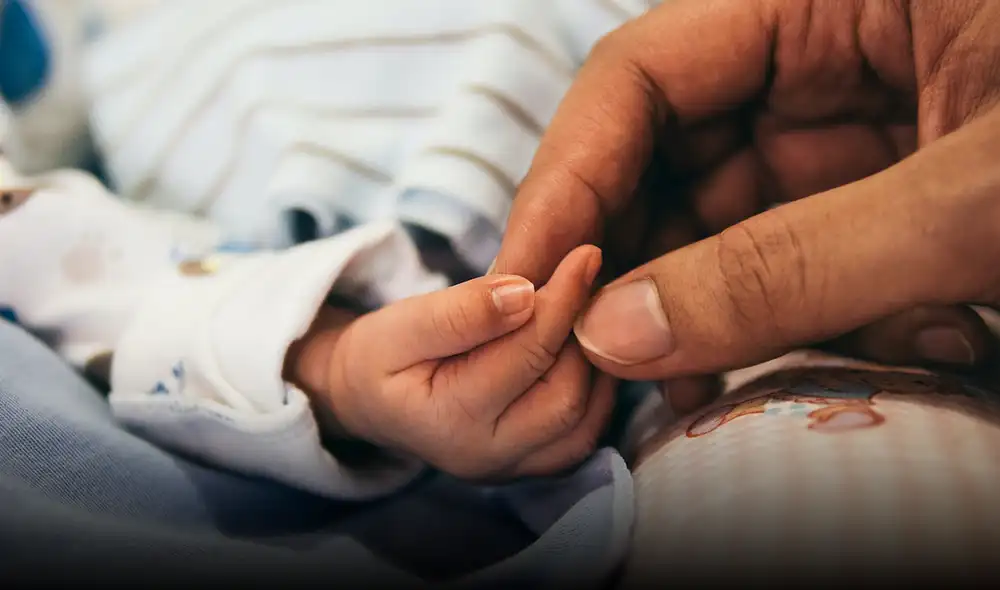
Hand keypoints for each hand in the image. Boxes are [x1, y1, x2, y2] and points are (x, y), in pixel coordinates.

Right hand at [288, 246, 614, 479]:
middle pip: (566, 394)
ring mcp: (512, 468)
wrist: (369, 399)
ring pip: (584, 420)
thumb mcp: (401, 324)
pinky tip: (580, 349)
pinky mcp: (531, 467)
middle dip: (582, 334)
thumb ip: (460, 311)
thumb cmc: (381, 356)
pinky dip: (595, 391)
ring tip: (582, 313)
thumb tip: (526, 294)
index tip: (585, 254)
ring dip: (594, 363)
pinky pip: (583, 435)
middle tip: (585, 282)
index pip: (527, 354)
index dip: (562, 299)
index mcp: (450, 419)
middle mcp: (487, 456)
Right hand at [494, 0, 999, 393]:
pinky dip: (788, 322)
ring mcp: (854, 130)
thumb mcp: (973, 207)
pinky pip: (794, 259)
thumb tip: (616, 334)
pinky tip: (803, 367)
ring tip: (693, 392)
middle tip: (594, 361)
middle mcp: (825, 56)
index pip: (642, 74)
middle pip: (667, 157)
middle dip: (630, 264)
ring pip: (724, 223)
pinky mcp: (885, 197)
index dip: (568, 180)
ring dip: (708, 314)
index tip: (526, 281)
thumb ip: (792, 269)